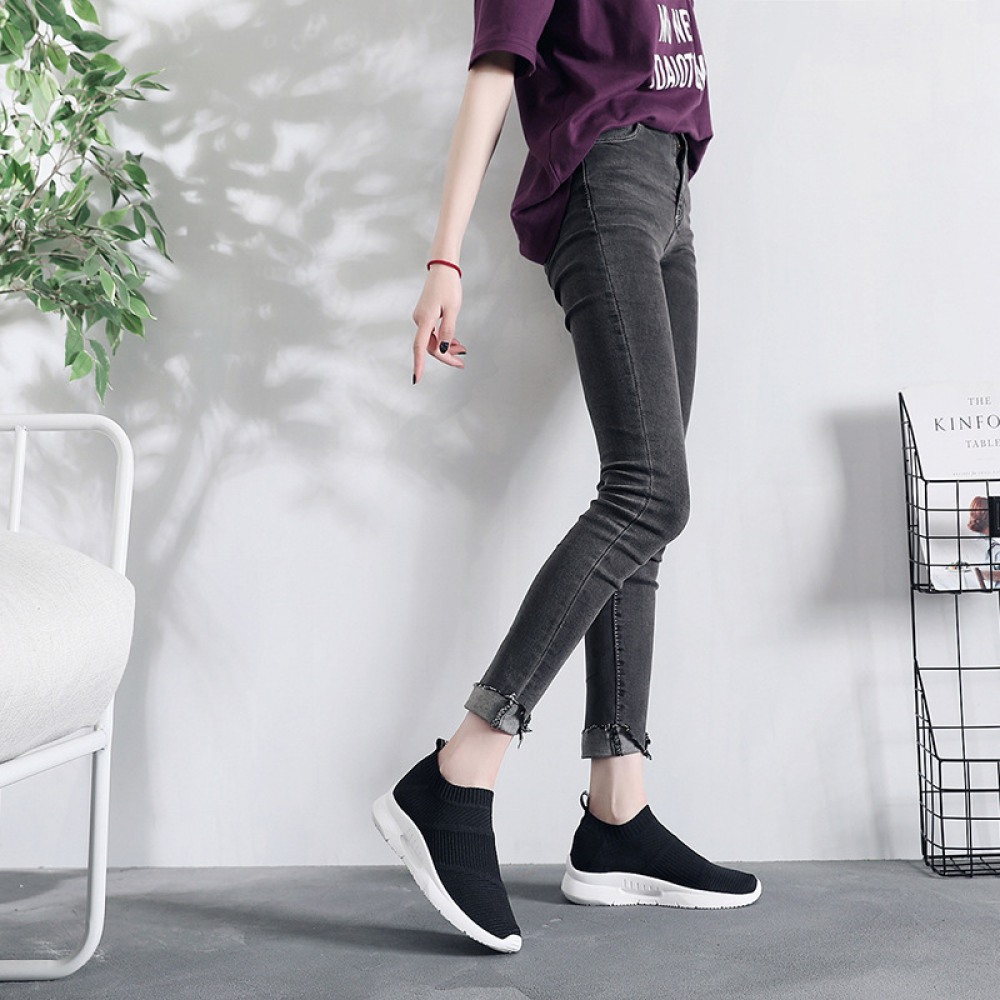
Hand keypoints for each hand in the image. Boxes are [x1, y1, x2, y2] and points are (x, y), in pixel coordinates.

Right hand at [411, 266, 466, 383]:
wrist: (443, 268)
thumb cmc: (449, 286)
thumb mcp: (453, 309)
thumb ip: (448, 330)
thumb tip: (444, 349)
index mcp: (425, 319)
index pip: (420, 347)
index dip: (419, 364)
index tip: (417, 378)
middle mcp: (420, 320)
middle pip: (430, 346)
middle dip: (446, 356)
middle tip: (461, 363)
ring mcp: (421, 318)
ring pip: (433, 340)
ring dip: (446, 347)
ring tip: (462, 351)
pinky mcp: (425, 315)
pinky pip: (433, 333)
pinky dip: (444, 339)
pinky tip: (454, 342)